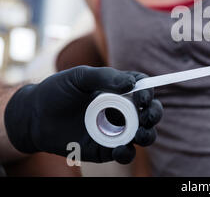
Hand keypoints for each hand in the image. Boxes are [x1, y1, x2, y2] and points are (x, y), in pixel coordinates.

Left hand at [4, 66, 162, 163]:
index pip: (143, 89)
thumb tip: (132, 84)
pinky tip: (120, 149)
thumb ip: (105, 77)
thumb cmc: (57, 91)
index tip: (142, 97)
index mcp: (119, 89)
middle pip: (149, 112)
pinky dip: (127, 153)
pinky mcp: (106, 149)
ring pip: (143, 134)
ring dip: (148, 135)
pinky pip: (125, 153)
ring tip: (139, 134)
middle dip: (154, 114)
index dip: (148, 92)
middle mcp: (121, 109)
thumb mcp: (79, 77)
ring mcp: (115, 130)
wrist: (33, 117)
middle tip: (146, 116)